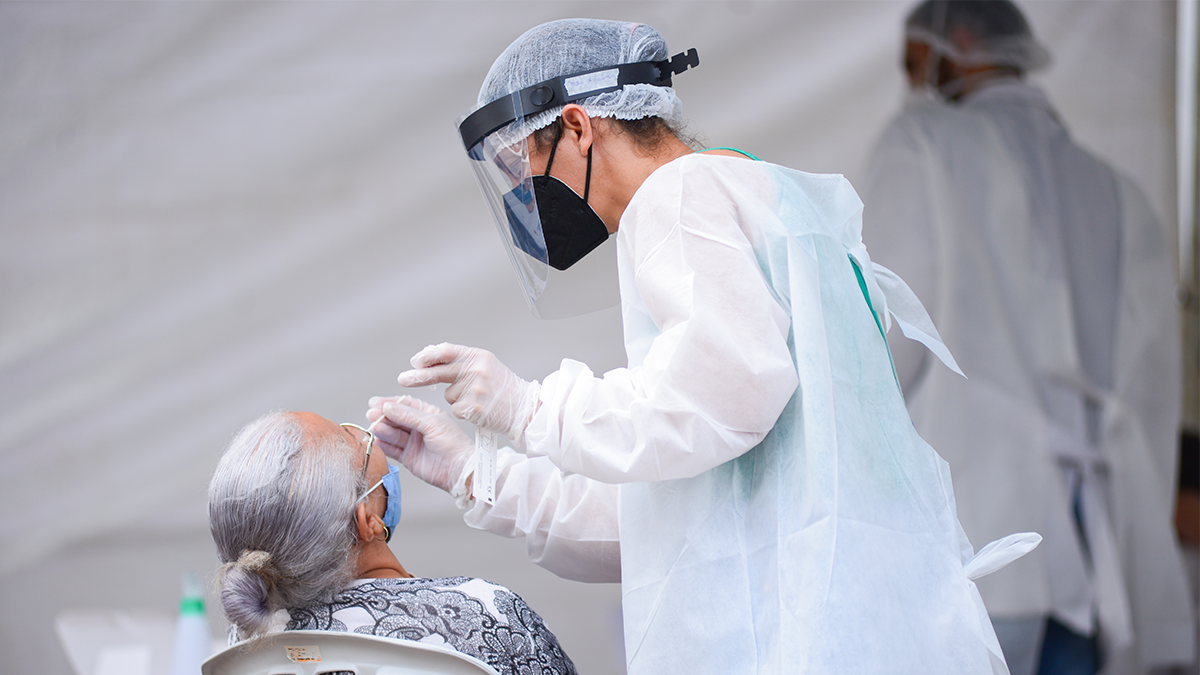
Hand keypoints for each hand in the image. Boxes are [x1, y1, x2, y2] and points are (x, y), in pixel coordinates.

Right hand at [367, 396, 472, 495]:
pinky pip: (392, 449)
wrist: (458, 469)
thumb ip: (408, 415)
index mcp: (427, 414)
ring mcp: (413, 442)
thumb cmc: (453, 444)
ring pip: (392, 433)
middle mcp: (419, 427)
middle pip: (396, 419)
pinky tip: (376, 440)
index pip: (405, 405)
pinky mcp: (408, 457)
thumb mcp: (431, 423)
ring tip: (374, 427)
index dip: (390, 403)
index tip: (375, 403)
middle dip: (383, 416)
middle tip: (371, 415)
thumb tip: (388, 407)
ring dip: (382, 430)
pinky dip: (383, 445)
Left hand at [396, 343, 539, 443]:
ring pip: (449, 395)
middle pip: (438, 372)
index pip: (445, 351)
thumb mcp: (487, 366)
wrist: (525, 409)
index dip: (427, 356)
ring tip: (478, 400)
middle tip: (402, 379)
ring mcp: (475, 390)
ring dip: (456, 398)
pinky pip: (456, 409)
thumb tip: (431, 354)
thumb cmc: (505, 388)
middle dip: (418, 376)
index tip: (415, 362)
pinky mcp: (474, 409)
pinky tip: (479, 410)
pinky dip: (463, 411)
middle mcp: (476, 370)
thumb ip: (462, 361)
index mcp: (478, 357)